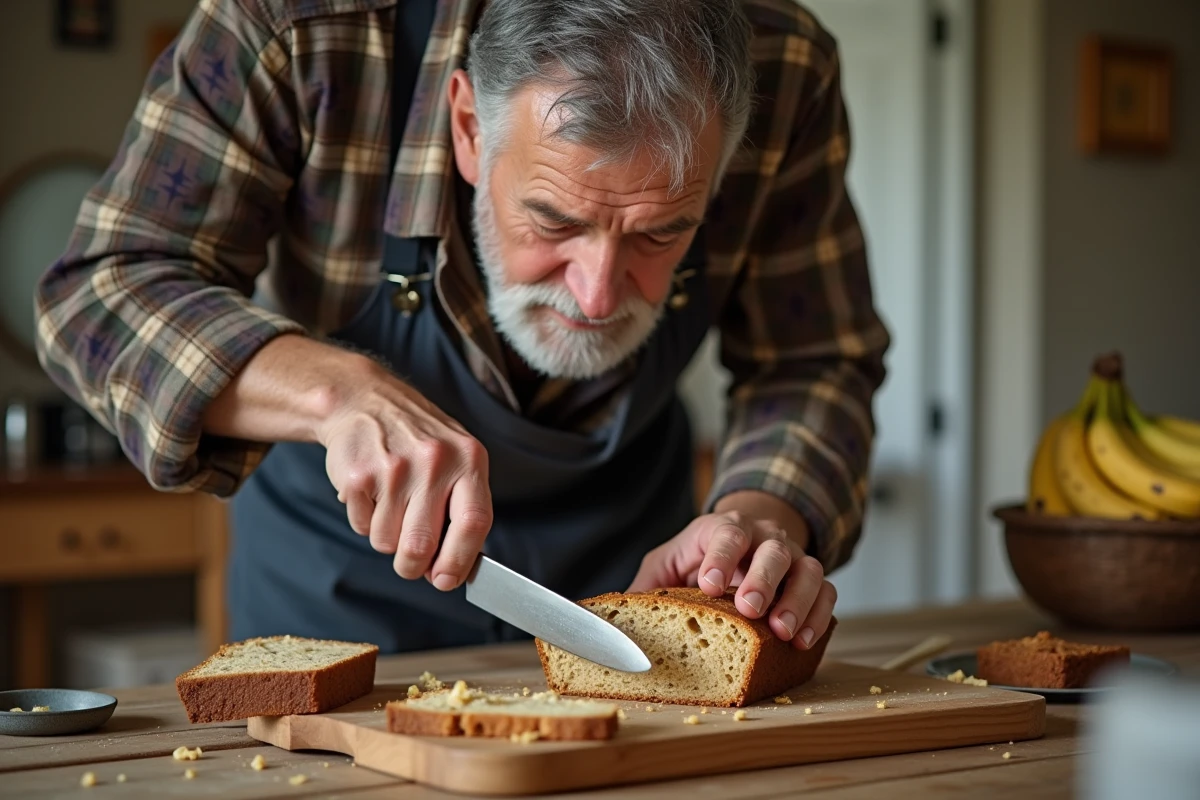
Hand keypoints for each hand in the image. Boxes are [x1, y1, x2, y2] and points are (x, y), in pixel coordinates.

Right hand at [317, 361, 492, 590]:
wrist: (363, 400)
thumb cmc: (418, 439)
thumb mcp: (457, 459)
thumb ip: (460, 510)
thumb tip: (449, 570)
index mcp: (469, 459)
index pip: (474, 522)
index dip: (460, 561)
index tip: (446, 580)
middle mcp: (435, 461)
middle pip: (422, 544)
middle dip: (413, 565)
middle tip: (410, 563)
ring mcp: (395, 468)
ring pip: (387, 542)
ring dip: (386, 537)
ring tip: (390, 504)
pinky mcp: (358, 476)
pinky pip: (361, 526)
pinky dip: (364, 520)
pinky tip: (371, 491)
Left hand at [627, 504, 834, 649]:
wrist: (744, 544)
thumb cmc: (696, 563)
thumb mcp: (664, 567)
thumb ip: (644, 588)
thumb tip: (606, 619)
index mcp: (720, 529)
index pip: (724, 534)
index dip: (720, 557)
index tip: (710, 585)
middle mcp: (761, 537)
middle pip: (772, 549)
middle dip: (762, 578)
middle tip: (750, 607)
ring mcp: (791, 558)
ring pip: (807, 569)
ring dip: (796, 600)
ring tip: (782, 631)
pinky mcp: (811, 581)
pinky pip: (826, 592)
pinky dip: (819, 615)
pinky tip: (802, 640)